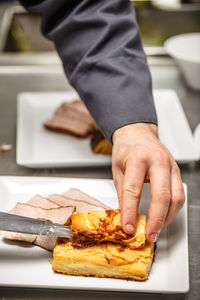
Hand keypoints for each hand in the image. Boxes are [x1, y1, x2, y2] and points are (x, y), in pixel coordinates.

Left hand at [112, 123, 184, 241]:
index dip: (130, 212)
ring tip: (156, 229)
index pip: (133, 190)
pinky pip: (179, 194)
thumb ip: (122, 193)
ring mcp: (170, 166)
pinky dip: (173, 209)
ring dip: (167, 218)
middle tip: (148, 234)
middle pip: (161, 196)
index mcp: (138, 158)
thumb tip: (124, 216)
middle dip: (155, 219)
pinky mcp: (176, 171)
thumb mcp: (117, 169)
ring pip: (175, 197)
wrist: (138, 133)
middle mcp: (157, 161)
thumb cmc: (127, 148)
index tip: (128, 226)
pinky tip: (164, 217)